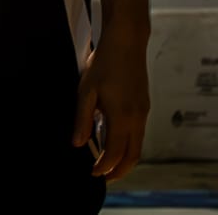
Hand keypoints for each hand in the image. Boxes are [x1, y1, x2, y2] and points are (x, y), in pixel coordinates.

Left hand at [73, 30, 150, 179]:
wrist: (126, 44)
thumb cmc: (103, 65)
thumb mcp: (86, 91)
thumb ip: (82, 118)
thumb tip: (77, 143)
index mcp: (122, 117)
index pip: (115, 152)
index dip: (105, 166)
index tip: (93, 173)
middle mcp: (137, 118)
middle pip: (132, 155)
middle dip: (119, 170)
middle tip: (104, 177)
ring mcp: (143, 112)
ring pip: (138, 145)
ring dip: (125, 159)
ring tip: (109, 165)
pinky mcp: (143, 106)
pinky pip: (139, 133)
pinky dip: (129, 145)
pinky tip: (114, 142)